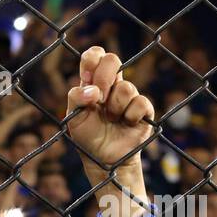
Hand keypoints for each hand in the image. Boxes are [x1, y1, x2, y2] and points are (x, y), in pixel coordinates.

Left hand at [66, 45, 153, 216]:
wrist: (104, 160)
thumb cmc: (87, 137)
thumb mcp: (73, 118)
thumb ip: (76, 97)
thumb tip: (93, 90)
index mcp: (92, 83)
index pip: (94, 56)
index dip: (92, 59)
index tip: (86, 77)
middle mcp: (111, 86)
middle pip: (113, 60)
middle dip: (104, 78)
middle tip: (99, 99)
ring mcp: (128, 96)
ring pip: (126, 87)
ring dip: (115, 107)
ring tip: (111, 120)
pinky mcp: (143, 109)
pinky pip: (140, 103)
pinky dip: (130, 116)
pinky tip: (126, 124)